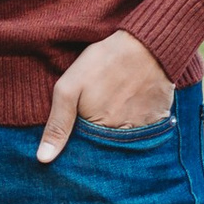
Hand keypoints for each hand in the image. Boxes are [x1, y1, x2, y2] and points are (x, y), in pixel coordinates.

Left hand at [35, 30, 171, 162]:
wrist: (145, 44)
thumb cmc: (103, 63)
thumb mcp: (69, 88)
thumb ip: (57, 124)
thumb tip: (43, 159)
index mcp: (99, 132)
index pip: (86, 151)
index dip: (79, 140)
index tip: (81, 120)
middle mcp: (123, 137)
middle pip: (106, 147)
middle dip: (99, 137)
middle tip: (101, 105)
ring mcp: (144, 130)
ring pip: (126, 140)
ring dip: (120, 129)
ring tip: (116, 103)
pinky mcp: (160, 120)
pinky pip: (147, 130)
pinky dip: (139, 121)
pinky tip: (133, 103)